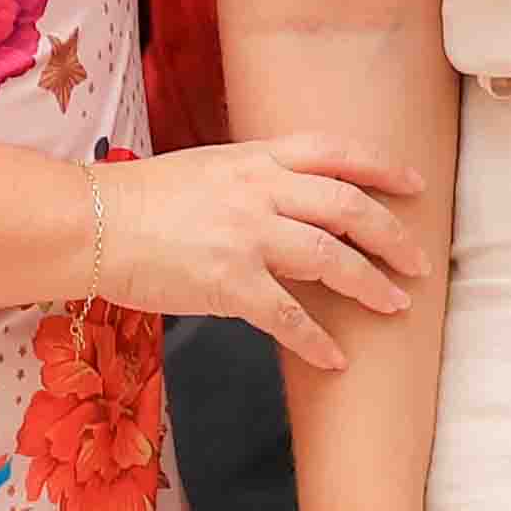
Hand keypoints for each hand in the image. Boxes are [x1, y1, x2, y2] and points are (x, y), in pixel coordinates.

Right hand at [91, 137, 420, 367]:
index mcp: (253, 159)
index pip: (334, 152)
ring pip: (331, 258)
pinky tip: (335, 357)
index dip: (382, 168)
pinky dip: (317, 340)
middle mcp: (258, 191)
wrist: (91, 223)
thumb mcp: (204, 169)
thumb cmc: (137, 199)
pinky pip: (289, 315)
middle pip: (348, 207)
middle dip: (392, 236)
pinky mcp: (229, 282)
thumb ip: (250, 180)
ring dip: (371, 284)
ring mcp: (247, 235)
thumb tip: (285, 206)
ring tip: (396, 305)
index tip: (414, 185)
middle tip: (419, 262)